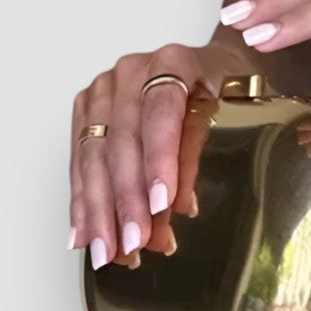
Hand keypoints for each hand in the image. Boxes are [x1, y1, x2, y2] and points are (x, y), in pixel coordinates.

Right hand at [68, 40, 244, 269]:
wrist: (212, 68)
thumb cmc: (225, 89)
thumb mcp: (230, 114)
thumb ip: (197, 155)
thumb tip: (178, 207)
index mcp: (173, 60)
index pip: (162, 109)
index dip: (159, 158)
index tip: (161, 203)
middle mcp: (131, 70)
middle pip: (122, 138)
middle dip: (126, 198)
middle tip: (134, 241)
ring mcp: (104, 90)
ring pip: (94, 155)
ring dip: (100, 210)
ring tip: (109, 250)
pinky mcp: (87, 112)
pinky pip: (80, 162)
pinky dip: (83, 202)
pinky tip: (84, 234)